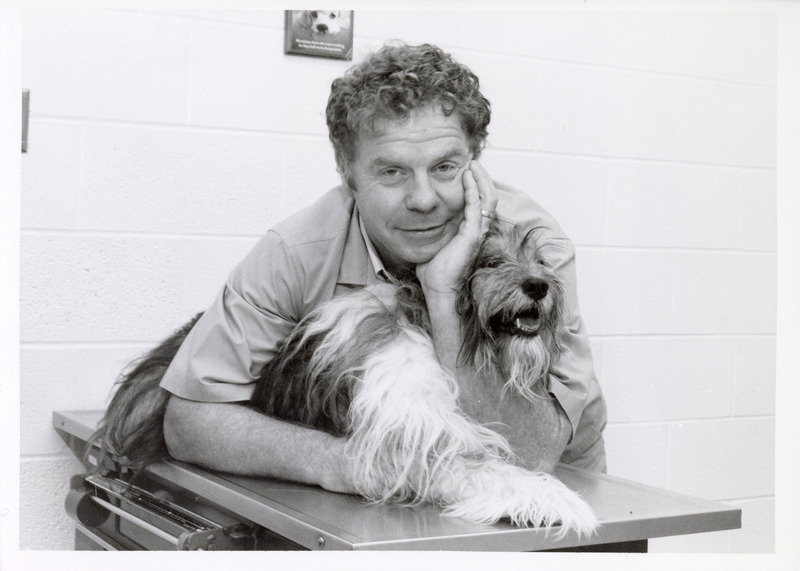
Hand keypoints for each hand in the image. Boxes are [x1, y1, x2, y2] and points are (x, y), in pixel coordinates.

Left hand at [416, 161, 497, 295]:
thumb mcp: (432, 242)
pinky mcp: (472, 235)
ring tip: (473, 164)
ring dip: (481, 179)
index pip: (479, 202)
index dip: (475, 185)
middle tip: (472, 161)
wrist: (438, 289)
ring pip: (488, 198)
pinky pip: (477, 206)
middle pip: (488, 196)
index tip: (466, 170)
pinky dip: (473, 189)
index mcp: (470, 230)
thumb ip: (431, 229)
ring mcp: (477, 231)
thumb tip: (417, 219)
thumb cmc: (434, 270)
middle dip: (481, 177)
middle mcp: (478, 229)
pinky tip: (466, 177)